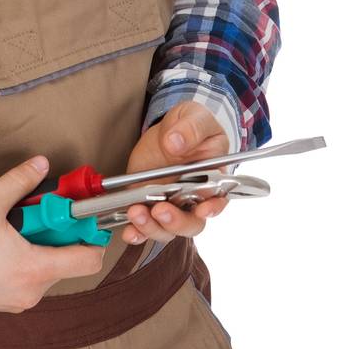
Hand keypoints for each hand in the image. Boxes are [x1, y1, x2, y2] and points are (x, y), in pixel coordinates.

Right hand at [0, 156, 106, 312]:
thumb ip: (19, 181)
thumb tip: (41, 165)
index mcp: (35, 269)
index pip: (89, 260)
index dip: (91, 236)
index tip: (79, 217)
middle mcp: (31, 291)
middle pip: (65, 261)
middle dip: (55, 235)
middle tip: (33, 214)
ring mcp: (17, 301)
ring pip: (45, 270)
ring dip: (37, 248)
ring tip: (9, 228)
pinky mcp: (2, 303)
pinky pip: (26, 279)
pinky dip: (22, 261)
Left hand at [121, 100, 232, 243]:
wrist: (169, 131)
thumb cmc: (190, 124)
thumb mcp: (193, 116)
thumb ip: (190, 128)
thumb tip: (176, 142)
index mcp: (214, 177)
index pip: (218, 200)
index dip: (212, 208)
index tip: (202, 209)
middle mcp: (195, 199)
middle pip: (192, 223)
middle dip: (176, 221)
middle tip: (160, 210)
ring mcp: (172, 205)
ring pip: (167, 229)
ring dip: (152, 227)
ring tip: (136, 212)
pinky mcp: (150, 205)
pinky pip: (146, 227)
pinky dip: (137, 233)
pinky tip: (129, 231)